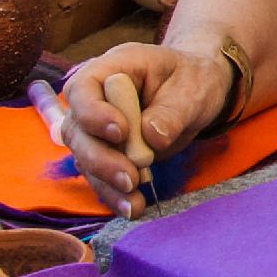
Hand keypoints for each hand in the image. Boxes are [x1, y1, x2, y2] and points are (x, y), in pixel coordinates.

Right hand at [57, 42, 234, 209]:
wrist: (199, 93)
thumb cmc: (194, 80)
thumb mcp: (192, 88)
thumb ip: (172, 110)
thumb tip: (152, 137)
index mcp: (112, 68)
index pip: (83, 89)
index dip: (94, 113)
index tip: (120, 133)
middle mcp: (95, 99)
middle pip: (78, 131)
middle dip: (101, 158)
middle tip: (130, 177)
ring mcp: (96, 128)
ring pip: (86, 158)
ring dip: (107, 183)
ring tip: (135, 203)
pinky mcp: (107, 153)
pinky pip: (101, 176)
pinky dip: (115, 195)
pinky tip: (132, 208)